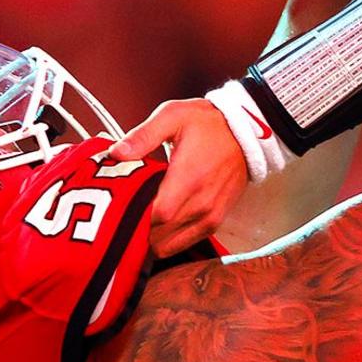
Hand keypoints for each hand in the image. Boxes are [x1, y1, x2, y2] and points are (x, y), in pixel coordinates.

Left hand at [110, 98, 250, 256]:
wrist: (246, 132)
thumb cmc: (210, 124)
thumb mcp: (172, 116)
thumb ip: (143, 136)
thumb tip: (116, 152)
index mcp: (188, 179)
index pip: (154, 216)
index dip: (132, 215)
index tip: (116, 205)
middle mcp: (201, 204)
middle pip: (158, 235)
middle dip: (135, 228)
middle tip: (120, 212)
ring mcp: (209, 217)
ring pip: (169, 245)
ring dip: (150, 237)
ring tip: (137, 218)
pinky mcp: (215, 222)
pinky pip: (184, 243)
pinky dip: (167, 240)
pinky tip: (156, 224)